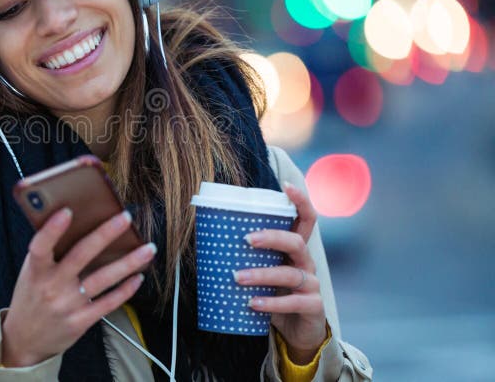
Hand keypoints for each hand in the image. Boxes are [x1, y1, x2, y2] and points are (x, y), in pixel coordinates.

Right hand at [1, 207, 156, 366]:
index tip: (68, 211)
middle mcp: (52, 287)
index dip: (52, 229)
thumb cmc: (31, 296)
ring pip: (103, 279)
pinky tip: (138, 277)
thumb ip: (48, 252)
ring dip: (129, 263)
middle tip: (125, 217)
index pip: (41, 247)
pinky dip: (126, 289)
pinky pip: (109, 302)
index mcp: (36, 271)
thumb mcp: (31, 273)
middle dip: (105, 234)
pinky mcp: (81, 321)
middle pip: (81, 256)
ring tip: (148, 249)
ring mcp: (68, 305)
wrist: (24, 340)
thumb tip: (76, 223)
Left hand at [234, 182, 327, 361]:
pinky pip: (294, 301)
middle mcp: (307, 263)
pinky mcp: (313, 307)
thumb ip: (246, 257)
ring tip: (237, 277)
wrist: (295, 332)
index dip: (300, 201)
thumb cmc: (273, 294)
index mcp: (295, 249)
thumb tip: (206, 237)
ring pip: (290, 273)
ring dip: (262, 274)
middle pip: (296, 242)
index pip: (306, 219)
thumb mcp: (262, 272)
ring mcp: (312, 285)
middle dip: (272, 237)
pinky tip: (253, 302)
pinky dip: (271, 302)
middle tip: (246, 239)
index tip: (286, 186)